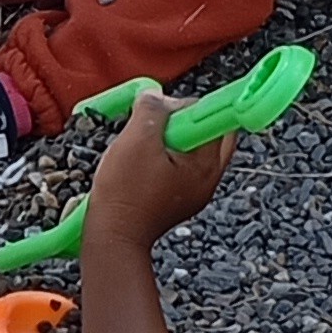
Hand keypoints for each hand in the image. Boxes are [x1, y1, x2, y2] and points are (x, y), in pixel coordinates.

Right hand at [82, 90, 231, 245]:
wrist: (113, 235)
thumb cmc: (125, 194)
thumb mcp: (136, 140)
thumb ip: (151, 111)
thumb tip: (155, 97)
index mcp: (206, 164)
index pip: (218, 120)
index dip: (193, 107)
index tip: (171, 107)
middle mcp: (208, 179)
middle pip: (210, 135)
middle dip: (185, 122)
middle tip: (158, 123)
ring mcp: (195, 191)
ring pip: (194, 150)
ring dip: (173, 139)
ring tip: (145, 145)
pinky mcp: (179, 198)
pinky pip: (181, 167)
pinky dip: (165, 157)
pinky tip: (141, 162)